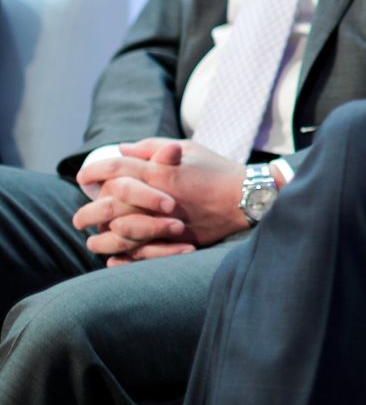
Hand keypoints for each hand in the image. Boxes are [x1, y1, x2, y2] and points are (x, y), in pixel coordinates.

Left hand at [74, 138, 247, 260]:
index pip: (114, 167)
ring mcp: (168, 221)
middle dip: (88, 211)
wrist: (248, 196)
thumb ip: (153, 146)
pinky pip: (141, 254)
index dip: (93, 170)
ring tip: (93, 239)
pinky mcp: (177, 241)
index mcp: (161, 170)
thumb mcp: (189, 148)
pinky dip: (122, 258)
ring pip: (120, 234)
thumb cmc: (217, 169)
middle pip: (109, 204)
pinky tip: (113, 256)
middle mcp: (160, 196)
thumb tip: (120, 149)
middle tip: (78, 218)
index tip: (83, 176)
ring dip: (101, 239)